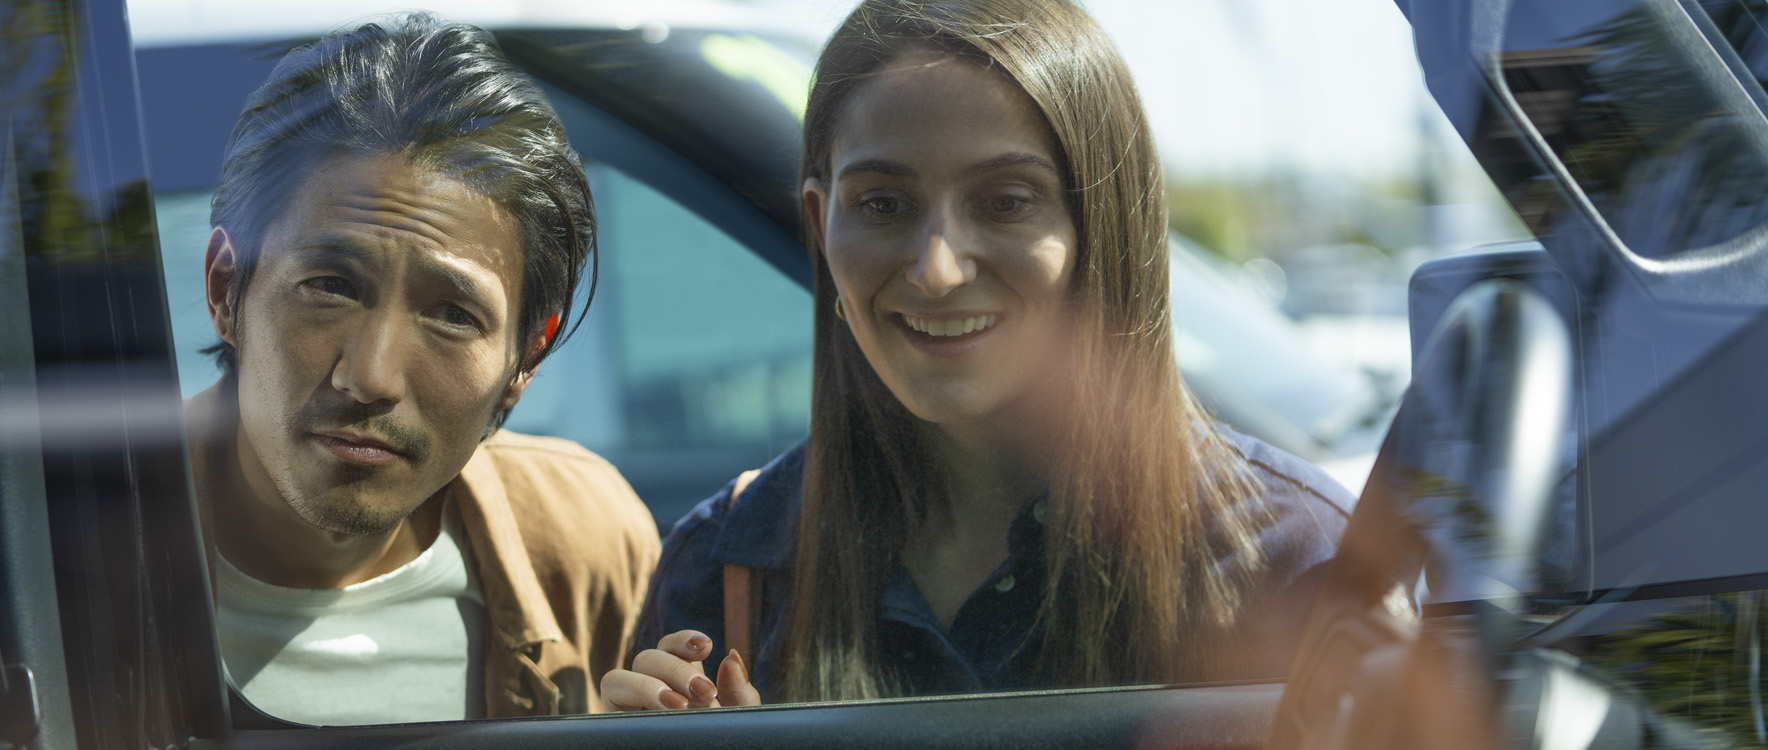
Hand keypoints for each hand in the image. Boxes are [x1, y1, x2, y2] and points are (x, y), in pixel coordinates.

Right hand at [602, 629, 761, 710]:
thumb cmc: (719, 744)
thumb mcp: (736, 722)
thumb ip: (739, 693)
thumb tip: (729, 656)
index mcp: (681, 683)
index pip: (672, 647)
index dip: (683, 640)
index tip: (707, 646)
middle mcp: (650, 690)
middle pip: (648, 657)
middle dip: (676, 668)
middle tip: (703, 692)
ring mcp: (628, 709)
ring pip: (620, 674)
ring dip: (648, 683)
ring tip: (678, 706)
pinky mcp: (615, 725)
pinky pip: (608, 698)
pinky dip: (632, 695)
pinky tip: (656, 713)